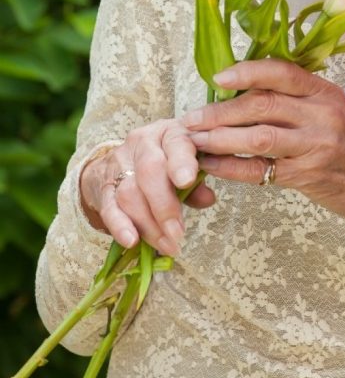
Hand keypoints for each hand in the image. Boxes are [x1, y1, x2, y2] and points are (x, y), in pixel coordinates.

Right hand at [79, 120, 215, 254]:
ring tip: (167, 244)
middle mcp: (142, 142)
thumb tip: (208, 199)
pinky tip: (132, 241)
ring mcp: (119, 163)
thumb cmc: (166, 161)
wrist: (122, 160)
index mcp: (169, 132)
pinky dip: (120, 225)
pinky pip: (109, 207)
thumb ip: (198, 181)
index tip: (187, 181)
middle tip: (178, 234)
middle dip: (165, 206)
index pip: (175, 142)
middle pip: (150, 171)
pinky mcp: (103, 185)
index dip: (181, 162)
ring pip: (130, 193)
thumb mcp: (186, 162)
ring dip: (149, 224)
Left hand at [182, 60, 344, 248]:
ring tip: (194, 140)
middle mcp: (321, 114)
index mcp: (324, 91)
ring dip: (219, 138)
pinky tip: (211, 165)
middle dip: (220, 111)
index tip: (217, 78)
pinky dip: (230, 167)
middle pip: (263, 104)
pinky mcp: (307, 175)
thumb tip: (241, 91)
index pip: (281, 72)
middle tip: (191, 118)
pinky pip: (259, 170)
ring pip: (258, 136)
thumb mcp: (330, 111)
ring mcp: (316, 145)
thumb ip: (296, 99)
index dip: (246, 72)